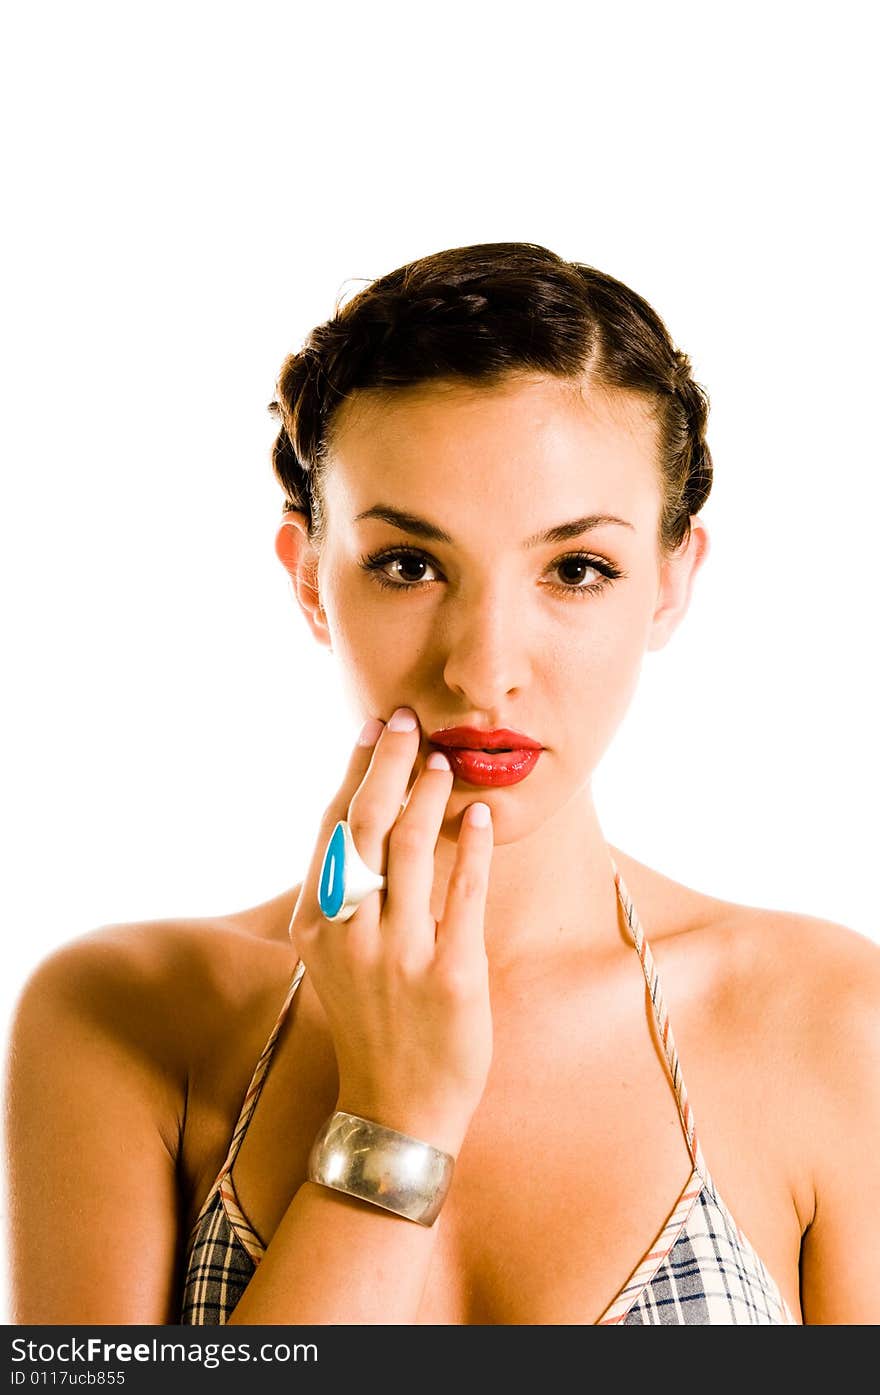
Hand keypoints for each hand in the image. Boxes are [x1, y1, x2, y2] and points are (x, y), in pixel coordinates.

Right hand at [288, 708, 494, 1155]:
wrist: (397, 1109)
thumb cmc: (371, 1025)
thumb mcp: (335, 960)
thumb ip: (344, 898)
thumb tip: (363, 822)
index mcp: (318, 927)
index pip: (333, 830)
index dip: (354, 773)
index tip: (372, 729)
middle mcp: (351, 934)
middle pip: (369, 827)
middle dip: (389, 764)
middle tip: (408, 721)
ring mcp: (400, 955)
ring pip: (414, 851)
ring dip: (430, 794)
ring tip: (444, 760)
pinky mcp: (451, 975)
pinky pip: (464, 897)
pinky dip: (474, 850)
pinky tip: (482, 814)